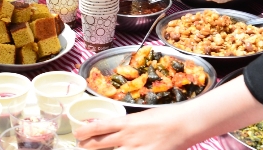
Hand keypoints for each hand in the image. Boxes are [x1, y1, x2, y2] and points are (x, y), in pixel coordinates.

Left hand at [75, 105, 191, 149]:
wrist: (184, 124)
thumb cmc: (166, 116)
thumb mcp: (143, 117)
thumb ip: (128, 125)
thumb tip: (115, 130)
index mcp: (126, 122)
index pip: (99, 127)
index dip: (85, 131)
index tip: (77, 134)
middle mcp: (127, 136)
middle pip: (99, 145)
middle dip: (87, 147)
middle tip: (80, 147)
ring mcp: (136, 149)